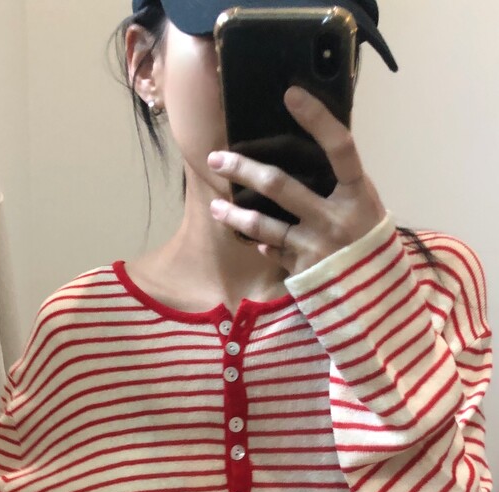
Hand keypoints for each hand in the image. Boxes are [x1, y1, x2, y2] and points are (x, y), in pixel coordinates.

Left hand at [207, 86, 386, 277]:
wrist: (377, 296)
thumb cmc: (369, 243)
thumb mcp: (366, 208)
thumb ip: (341, 185)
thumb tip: (313, 153)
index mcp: (358, 194)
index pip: (340, 147)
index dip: (317, 119)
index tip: (291, 94)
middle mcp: (334, 217)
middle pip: (280, 185)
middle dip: (243, 169)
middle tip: (216, 158)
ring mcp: (314, 244)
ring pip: (262, 225)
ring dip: (234, 215)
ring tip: (215, 206)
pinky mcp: (301, 269)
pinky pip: (272, 250)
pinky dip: (262, 244)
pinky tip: (252, 241)